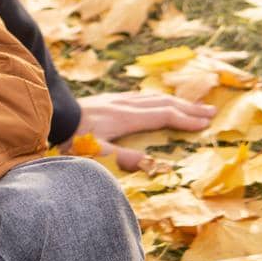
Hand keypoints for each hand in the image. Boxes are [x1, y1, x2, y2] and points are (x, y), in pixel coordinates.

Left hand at [68, 91, 216, 169]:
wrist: (50, 114)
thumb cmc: (71, 137)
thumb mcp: (97, 152)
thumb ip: (125, 158)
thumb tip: (154, 165)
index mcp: (126, 118)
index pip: (164, 116)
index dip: (186, 119)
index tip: (206, 124)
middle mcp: (124, 105)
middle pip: (163, 102)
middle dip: (188, 107)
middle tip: (211, 111)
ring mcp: (115, 100)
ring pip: (151, 96)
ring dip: (174, 100)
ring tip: (191, 104)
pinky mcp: (106, 99)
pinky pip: (139, 95)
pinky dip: (155, 98)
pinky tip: (155, 100)